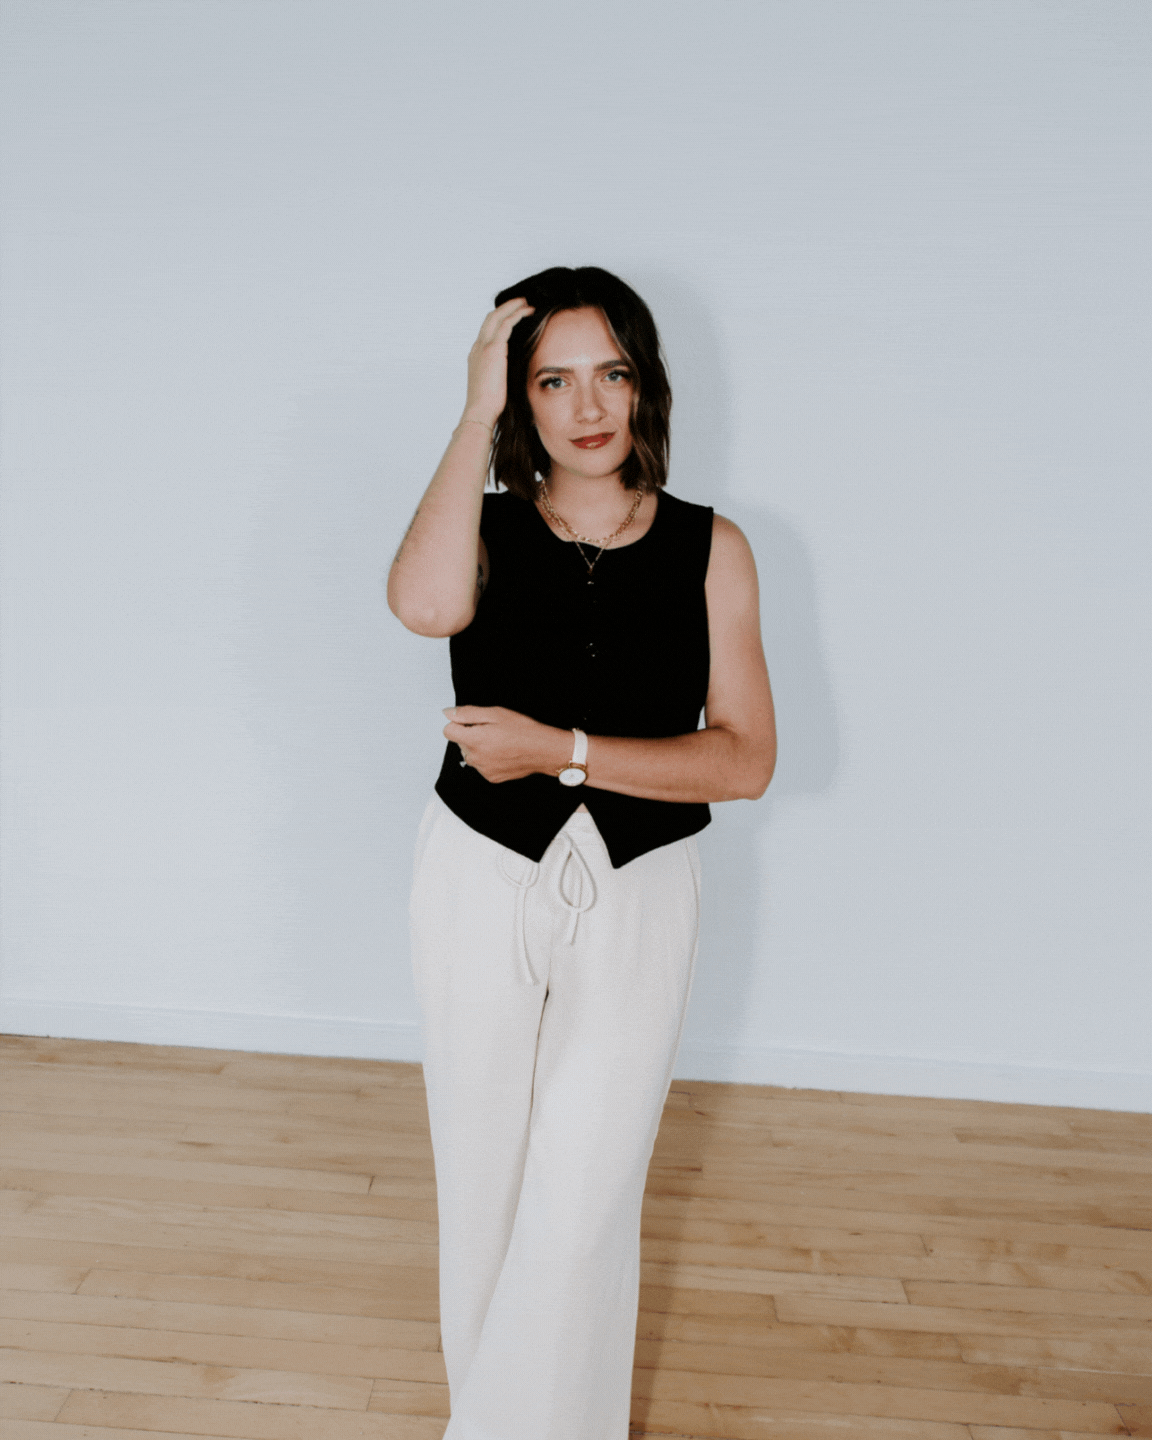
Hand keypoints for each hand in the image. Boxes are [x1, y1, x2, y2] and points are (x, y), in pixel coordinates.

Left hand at [444, 705, 565, 783]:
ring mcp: (483, 770)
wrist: (543, 750)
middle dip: (470, 734)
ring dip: (478, 747)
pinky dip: (487, 758)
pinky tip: (502, 752)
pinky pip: (481, 765)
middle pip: (460, 743)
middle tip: (492, 729)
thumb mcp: (495, 713)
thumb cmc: (523, 730)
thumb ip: (467, 713)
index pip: (448, 731)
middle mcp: (476, 758)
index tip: (473, 721)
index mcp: (474, 740)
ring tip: (499, 741)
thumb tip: (448, 713)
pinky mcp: (491, 777)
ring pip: (470, 755)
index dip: (459, 723)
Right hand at [461, 297, 534, 429]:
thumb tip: (512, 378)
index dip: (499, 321)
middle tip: (521, 303)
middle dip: (505, 308)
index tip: (512, 317)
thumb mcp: (494, 386)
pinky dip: (517, 314)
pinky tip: (528, 311)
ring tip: (526, 302)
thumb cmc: (488, 406)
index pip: (486, 332)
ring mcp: (483, 347)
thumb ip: (500, 376)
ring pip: (497, 316)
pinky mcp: (493, 349)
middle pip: (490, 318)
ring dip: (512, 307)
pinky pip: (506, 323)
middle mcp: (477, 348)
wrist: (480, 411)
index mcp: (476, 356)